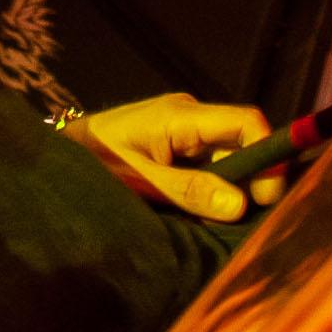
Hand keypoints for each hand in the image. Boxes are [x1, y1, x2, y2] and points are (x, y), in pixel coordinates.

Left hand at [71, 92, 286, 222]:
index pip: (246, 122)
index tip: (267, 198)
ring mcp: (185, 126)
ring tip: (217, 217)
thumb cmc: (96, 160)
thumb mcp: (142, 181)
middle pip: (242, 141)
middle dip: (251, 178)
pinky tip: (203, 208)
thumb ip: (189, 191)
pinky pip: (211, 160)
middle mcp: (190, 114)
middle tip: (246, 217)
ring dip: (230, 186)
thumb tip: (240, 205)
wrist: (63, 151)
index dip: (268, 158)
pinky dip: (214, 185)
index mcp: (181, 115)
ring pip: (229, 154)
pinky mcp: (179, 141)